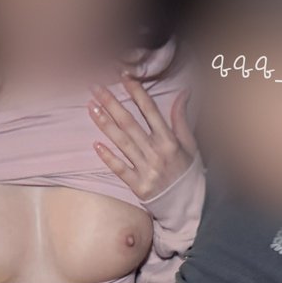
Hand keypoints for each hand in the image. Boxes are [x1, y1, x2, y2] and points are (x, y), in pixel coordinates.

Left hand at [89, 73, 195, 200]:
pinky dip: (108, 157)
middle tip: (95, 88)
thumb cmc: (188, 172)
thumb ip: (181, 118)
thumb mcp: (190, 144)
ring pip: (122, 142)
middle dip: (111, 103)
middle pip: (130, 123)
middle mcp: (157, 152)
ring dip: (105, 124)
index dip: (136, 92)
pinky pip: (120, 169)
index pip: (150, 111)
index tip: (123, 77)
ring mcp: (146, 170)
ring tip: (91, 107)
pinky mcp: (138, 186)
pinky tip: (95, 144)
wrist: (188, 205)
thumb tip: (183, 92)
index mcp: (169, 140)